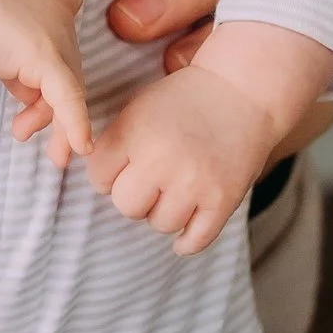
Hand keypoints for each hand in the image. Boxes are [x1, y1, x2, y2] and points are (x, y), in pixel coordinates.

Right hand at [0, 0, 89, 159]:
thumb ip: (16, 62)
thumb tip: (27, 93)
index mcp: (47, 4)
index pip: (62, 46)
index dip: (50, 75)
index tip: (27, 94)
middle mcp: (59, 16)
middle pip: (66, 74)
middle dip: (48, 108)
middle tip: (24, 130)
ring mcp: (56, 36)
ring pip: (70, 89)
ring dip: (54, 122)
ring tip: (23, 134)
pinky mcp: (47, 57)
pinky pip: (69, 98)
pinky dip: (75, 125)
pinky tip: (81, 147)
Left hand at [86, 21, 332, 255]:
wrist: (243, 91)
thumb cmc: (184, 100)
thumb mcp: (138, 109)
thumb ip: (113, 143)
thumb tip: (89, 181)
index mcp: (135, 134)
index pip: (98, 179)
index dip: (109, 174)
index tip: (126, 166)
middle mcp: (161, 160)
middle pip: (126, 207)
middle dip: (135, 196)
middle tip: (152, 181)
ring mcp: (194, 183)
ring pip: (161, 225)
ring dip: (165, 213)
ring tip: (177, 192)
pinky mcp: (223, 200)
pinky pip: (195, 240)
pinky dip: (187, 241)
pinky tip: (187, 228)